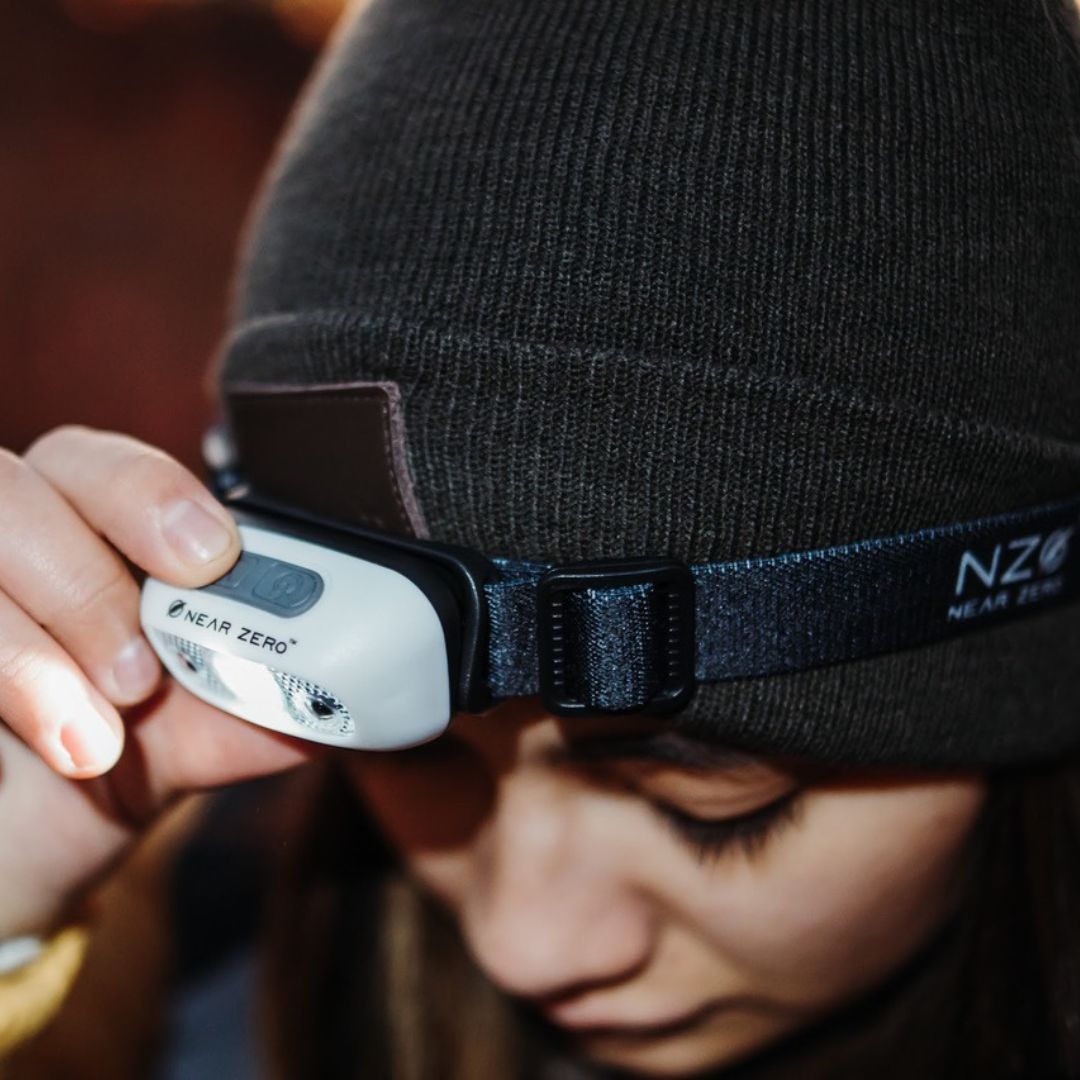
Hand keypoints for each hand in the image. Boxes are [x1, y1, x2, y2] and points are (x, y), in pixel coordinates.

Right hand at [0, 425, 317, 936]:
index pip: (98, 463)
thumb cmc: (121, 757)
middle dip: (84, 579)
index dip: (150, 493)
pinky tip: (21, 755)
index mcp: (88, 530)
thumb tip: (363, 676)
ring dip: (26, 655)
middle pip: (10, 488)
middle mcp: (7, 542)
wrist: (31, 840)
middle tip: (139, 677)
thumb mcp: (205, 729)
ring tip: (93, 746)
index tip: (210, 557)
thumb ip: (270, 694)